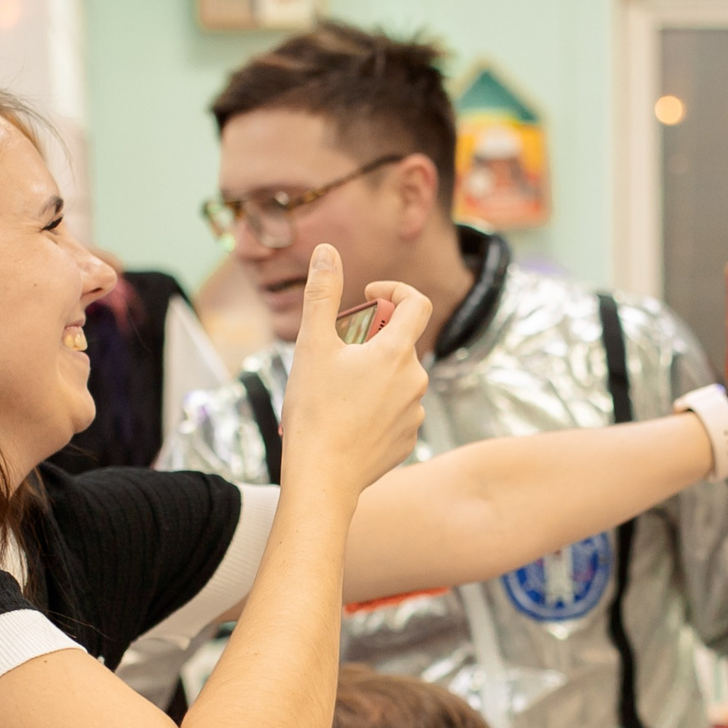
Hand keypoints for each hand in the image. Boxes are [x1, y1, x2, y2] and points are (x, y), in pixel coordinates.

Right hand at [278, 242, 430, 500]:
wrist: (322, 478)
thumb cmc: (314, 410)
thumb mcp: (312, 345)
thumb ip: (322, 293)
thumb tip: (326, 250)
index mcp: (397, 352)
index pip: (415, 302)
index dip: (394, 290)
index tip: (367, 297)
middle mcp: (416, 381)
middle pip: (400, 342)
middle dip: (372, 337)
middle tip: (336, 350)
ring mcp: (415, 413)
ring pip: (397, 378)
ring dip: (373, 372)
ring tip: (336, 389)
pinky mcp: (408, 440)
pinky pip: (396, 410)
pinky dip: (376, 405)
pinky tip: (347, 417)